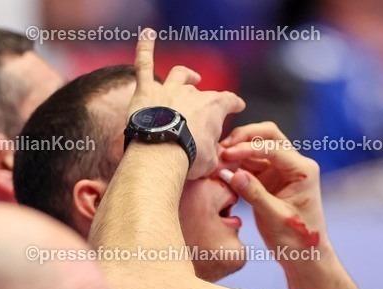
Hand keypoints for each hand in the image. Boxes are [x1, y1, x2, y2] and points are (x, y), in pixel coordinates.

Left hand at [128, 28, 245, 178]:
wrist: (161, 153)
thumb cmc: (189, 158)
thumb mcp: (211, 161)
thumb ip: (215, 153)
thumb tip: (217, 156)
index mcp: (213, 108)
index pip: (229, 101)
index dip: (234, 104)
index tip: (238, 106)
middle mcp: (193, 93)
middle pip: (201, 93)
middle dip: (203, 101)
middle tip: (201, 113)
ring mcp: (169, 89)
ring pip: (179, 74)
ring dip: (186, 74)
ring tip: (190, 76)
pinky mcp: (146, 90)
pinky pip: (144, 63)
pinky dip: (145, 47)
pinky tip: (147, 33)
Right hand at [220, 122, 325, 250]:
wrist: (305, 257)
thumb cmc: (297, 240)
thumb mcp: (274, 218)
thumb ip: (255, 194)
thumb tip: (232, 173)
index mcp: (303, 171)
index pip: (273, 148)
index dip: (247, 148)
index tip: (226, 154)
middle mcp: (294, 165)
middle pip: (267, 136)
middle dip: (243, 138)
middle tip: (221, 148)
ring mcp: (281, 171)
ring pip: (256, 148)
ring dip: (236, 152)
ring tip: (216, 161)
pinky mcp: (270, 179)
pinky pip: (250, 164)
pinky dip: (236, 165)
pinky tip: (220, 171)